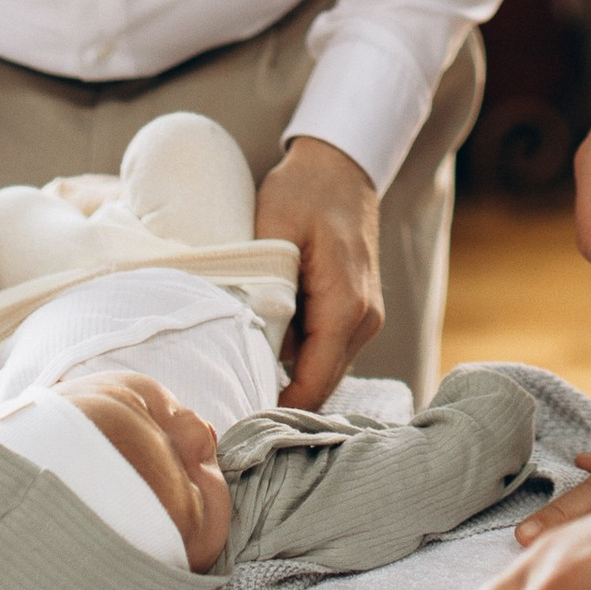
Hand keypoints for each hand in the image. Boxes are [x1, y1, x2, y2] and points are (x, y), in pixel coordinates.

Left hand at [259, 135, 381, 406]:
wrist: (340, 167)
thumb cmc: (305, 191)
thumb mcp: (274, 229)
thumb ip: (266, 286)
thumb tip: (250, 340)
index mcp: (346, 306)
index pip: (312, 382)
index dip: (275, 409)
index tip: (235, 422)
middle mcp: (364, 320)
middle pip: (319, 384)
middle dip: (277, 401)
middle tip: (226, 409)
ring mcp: (364, 318)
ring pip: (322, 371)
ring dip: (286, 381)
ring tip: (236, 384)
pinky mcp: (356, 313)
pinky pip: (324, 352)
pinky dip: (296, 360)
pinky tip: (261, 352)